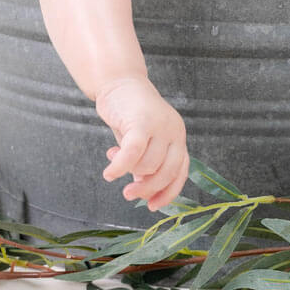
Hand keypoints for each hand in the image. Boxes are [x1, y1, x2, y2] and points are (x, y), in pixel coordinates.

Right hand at [95, 75, 188, 211]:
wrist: (119, 82)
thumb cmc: (130, 115)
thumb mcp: (143, 142)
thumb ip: (146, 164)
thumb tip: (142, 191)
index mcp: (178, 137)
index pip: (180, 172)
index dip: (168, 193)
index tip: (152, 207)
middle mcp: (175, 130)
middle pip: (166, 172)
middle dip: (146, 189)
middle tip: (128, 194)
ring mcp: (161, 125)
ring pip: (147, 165)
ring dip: (128, 172)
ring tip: (114, 163)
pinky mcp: (142, 120)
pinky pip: (133, 153)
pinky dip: (119, 167)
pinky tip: (109, 173)